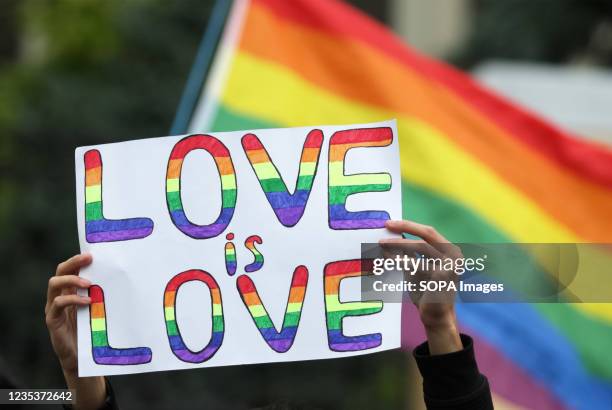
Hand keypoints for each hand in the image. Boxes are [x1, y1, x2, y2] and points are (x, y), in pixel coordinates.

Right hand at [46, 253, 105, 409]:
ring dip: (71, 280)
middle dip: (73, 262)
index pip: (70, 268)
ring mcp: (53, 307)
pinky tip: (87, 301)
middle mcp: (59, 295)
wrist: (81, 357)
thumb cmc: (92, 329)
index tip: (92, 253)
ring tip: (89, 283)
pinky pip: (57, 304)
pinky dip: (72, 300)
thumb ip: (104, 294)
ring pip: (54, 284)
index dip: (78, 259)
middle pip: (60, 271)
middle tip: (89, 259)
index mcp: (71, 290)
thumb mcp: (99, 308)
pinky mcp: (52, 320)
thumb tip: (125, 278)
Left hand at [380, 220, 462, 354]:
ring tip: (382, 244)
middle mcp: (454, 255)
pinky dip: (400, 259)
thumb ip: (409, 253)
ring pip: (420, 246)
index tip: (391, 223)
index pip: (429, 232)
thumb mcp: (416, 268)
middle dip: (405, 227)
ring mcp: (451, 264)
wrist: (435, 317)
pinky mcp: (443, 274)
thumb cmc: (425, 292)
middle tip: (387, 225)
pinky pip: (416, 263)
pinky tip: (387, 258)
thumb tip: (392, 237)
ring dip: (399, 243)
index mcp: (450, 251)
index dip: (409, 225)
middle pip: (427, 233)